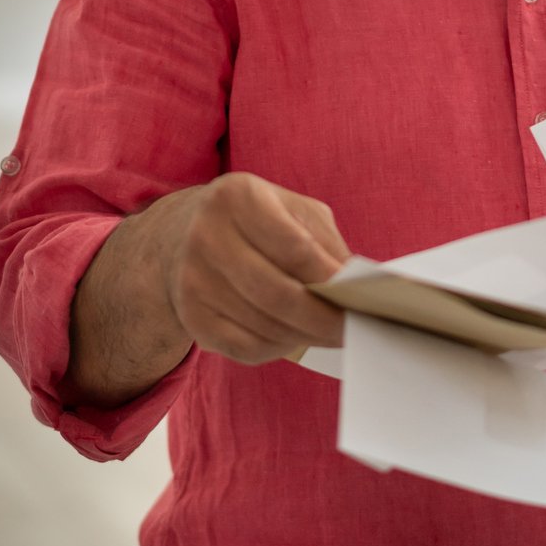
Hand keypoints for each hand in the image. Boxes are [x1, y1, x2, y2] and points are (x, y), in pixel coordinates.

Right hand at [163, 172, 350, 365]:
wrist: (181, 235)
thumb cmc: (254, 220)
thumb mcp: (289, 208)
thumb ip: (324, 241)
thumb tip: (356, 287)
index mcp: (236, 197)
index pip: (295, 248)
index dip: (333, 279)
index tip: (364, 297)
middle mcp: (207, 237)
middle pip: (279, 294)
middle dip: (324, 319)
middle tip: (355, 329)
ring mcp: (193, 280)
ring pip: (265, 325)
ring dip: (307, 336)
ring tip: (333, 334)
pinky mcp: (191, 317)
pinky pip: (246, 347)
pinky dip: (280, 348)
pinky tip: (296, 338)